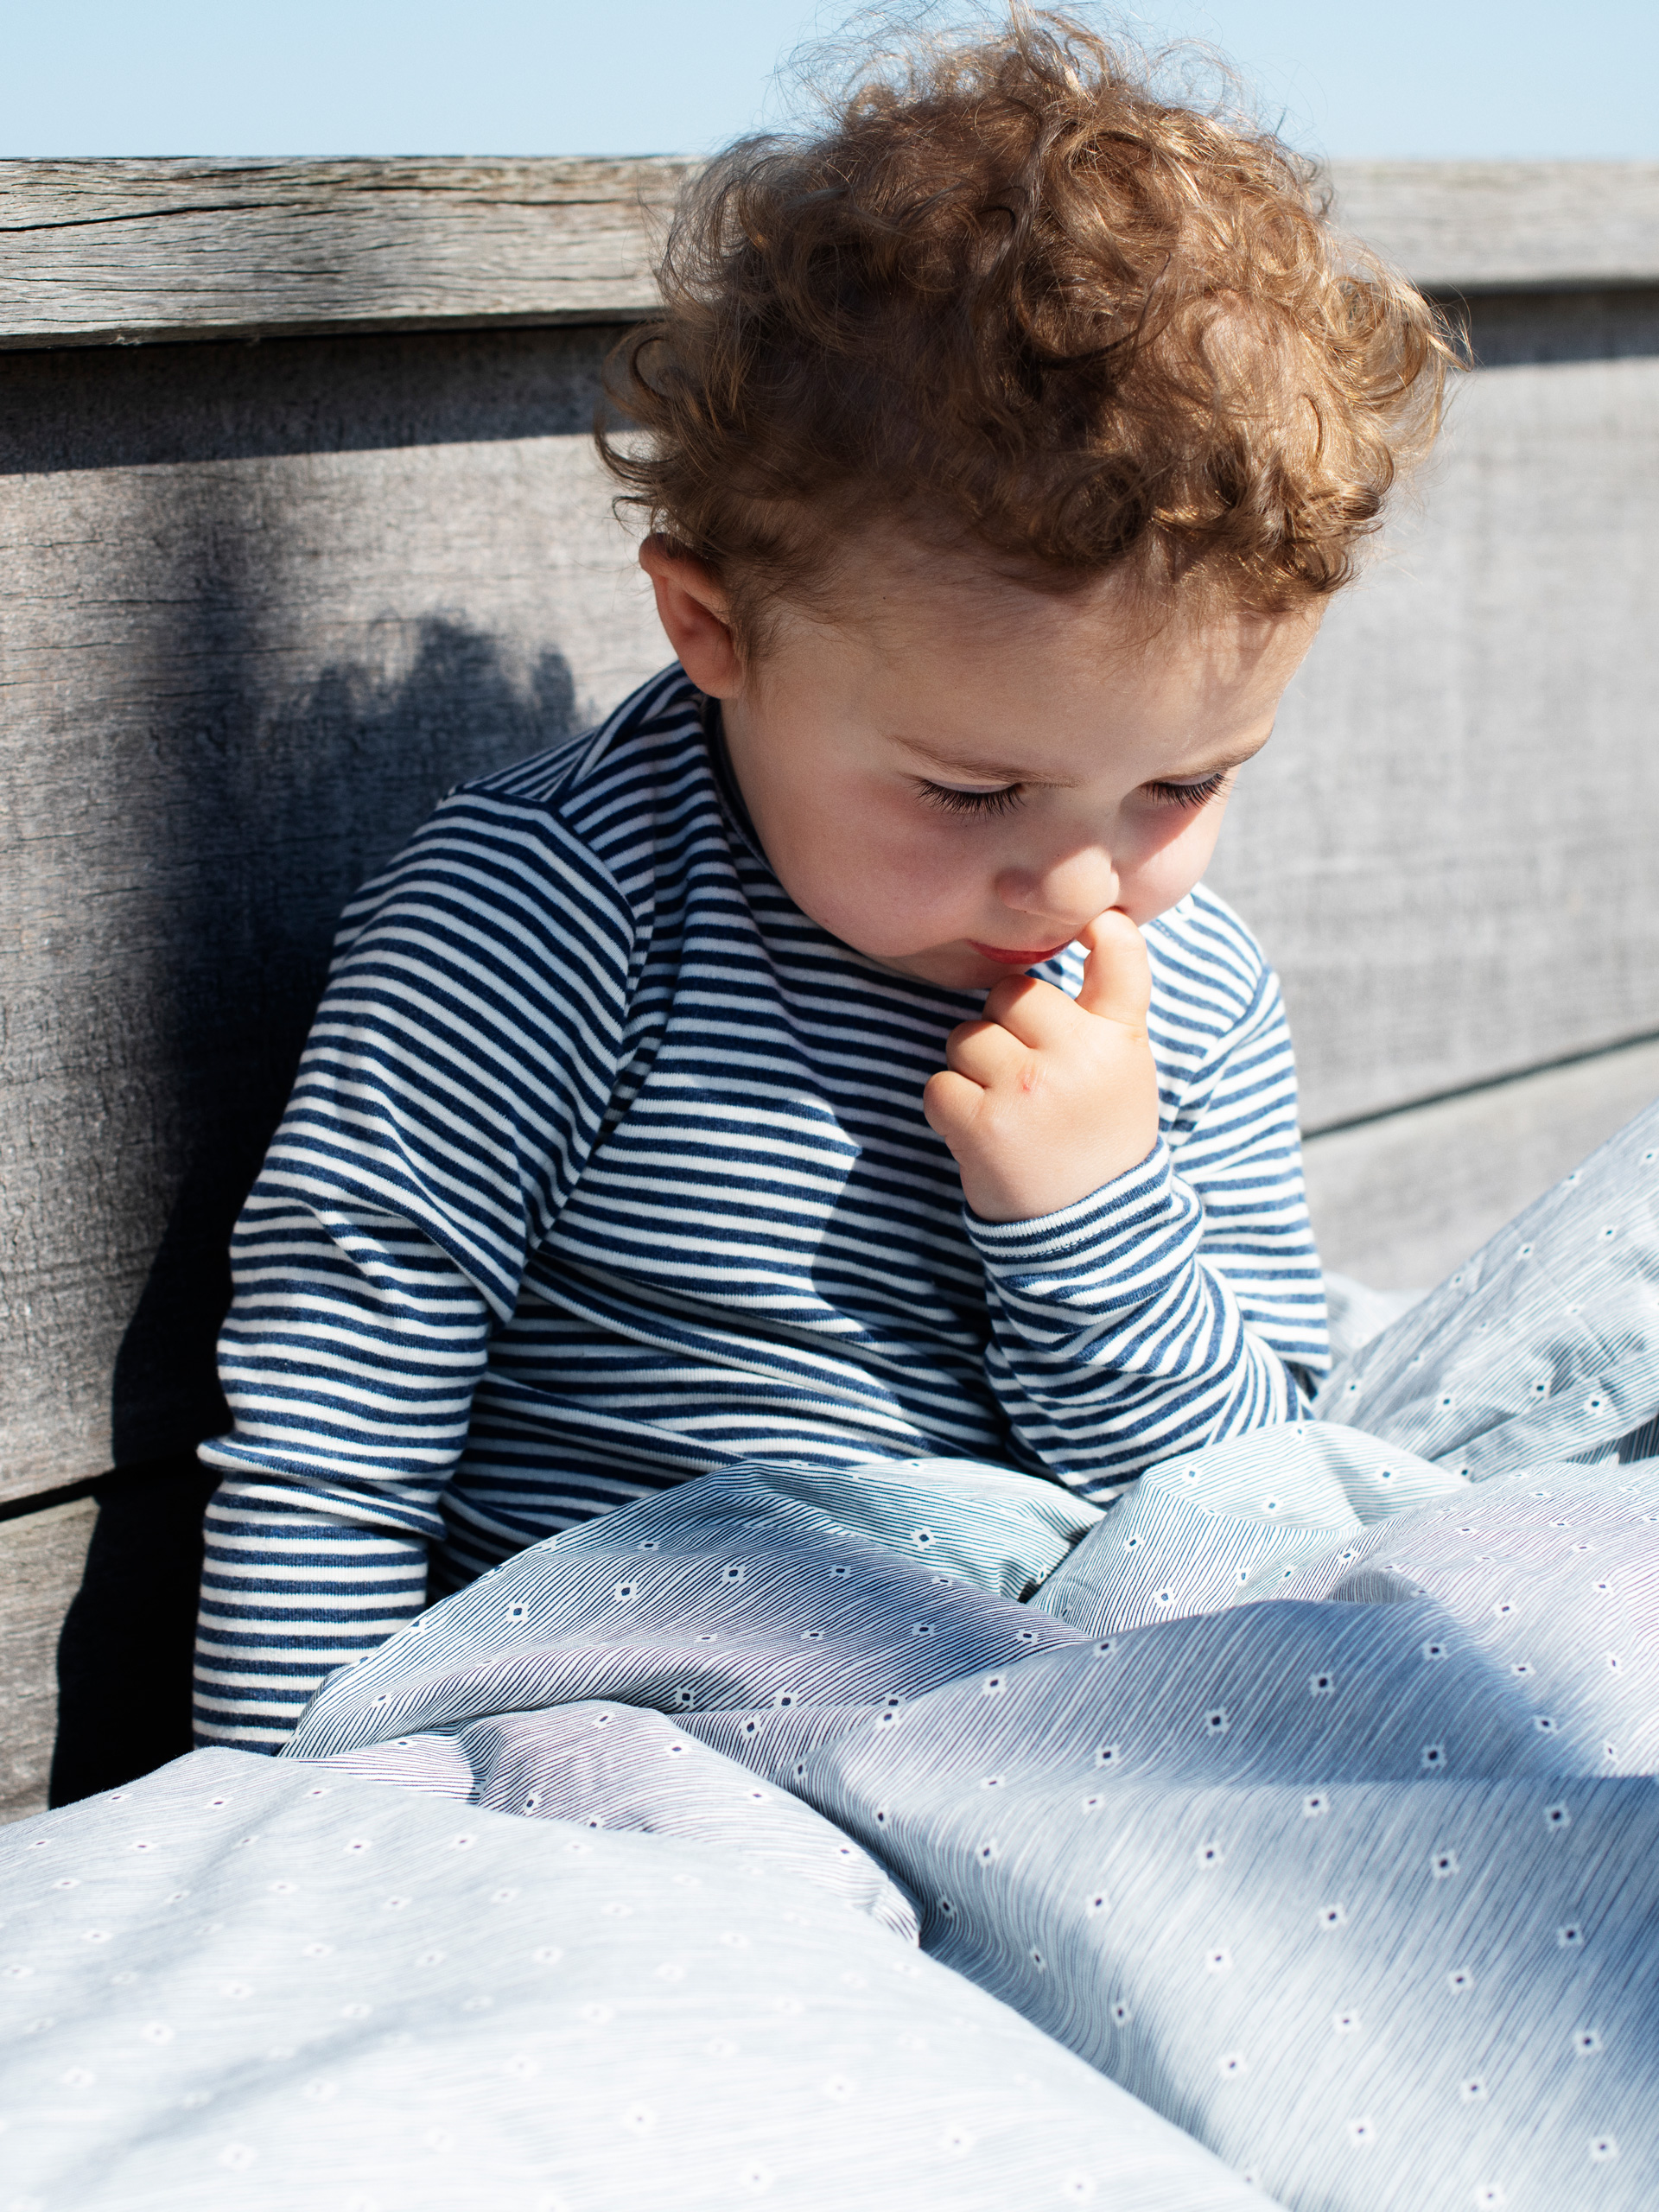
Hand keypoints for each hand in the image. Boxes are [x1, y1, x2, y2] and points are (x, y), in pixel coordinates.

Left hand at [922, 911, 1160, 1222]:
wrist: (1090, 1231)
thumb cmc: (1098, 1136)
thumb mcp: (1125, 1070)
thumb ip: (1109, 1004)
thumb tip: (1098, 918)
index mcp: (1122, 1039)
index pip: (1122, 959)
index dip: (1104, 930)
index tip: (1092, 924)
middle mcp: (1079, 1056)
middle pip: (1010, 995)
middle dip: (1005, 1029)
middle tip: (1029, 1079)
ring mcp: (1029, 1088)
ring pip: (966, 1039)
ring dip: (973, 1071)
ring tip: (1008, 1112)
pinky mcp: (983, 1123)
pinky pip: (938, 1084)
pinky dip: (948, 1109)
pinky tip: (982, 1134)